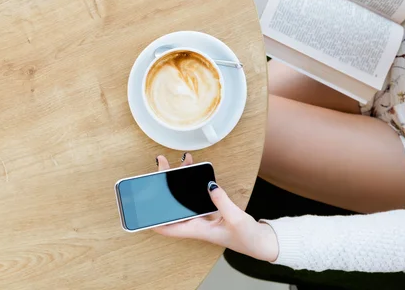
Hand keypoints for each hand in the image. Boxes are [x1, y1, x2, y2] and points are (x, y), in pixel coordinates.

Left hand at [152, 154, 278, 261]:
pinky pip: (196, 197)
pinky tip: (193, 171)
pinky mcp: (211, 211)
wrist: (261, 242)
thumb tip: (210, 186)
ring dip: (179, 182)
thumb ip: (222, 202)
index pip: (168, 228)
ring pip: (184, 199)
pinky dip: (193, 184)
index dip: (153, 219)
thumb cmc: (248, 238)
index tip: (143, 205)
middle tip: (162, 167)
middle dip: (165, 187)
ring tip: (180, 162)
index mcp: (198, 230)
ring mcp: (203, 217)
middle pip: (173, 206)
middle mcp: (196, 224)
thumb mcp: (236, 219)